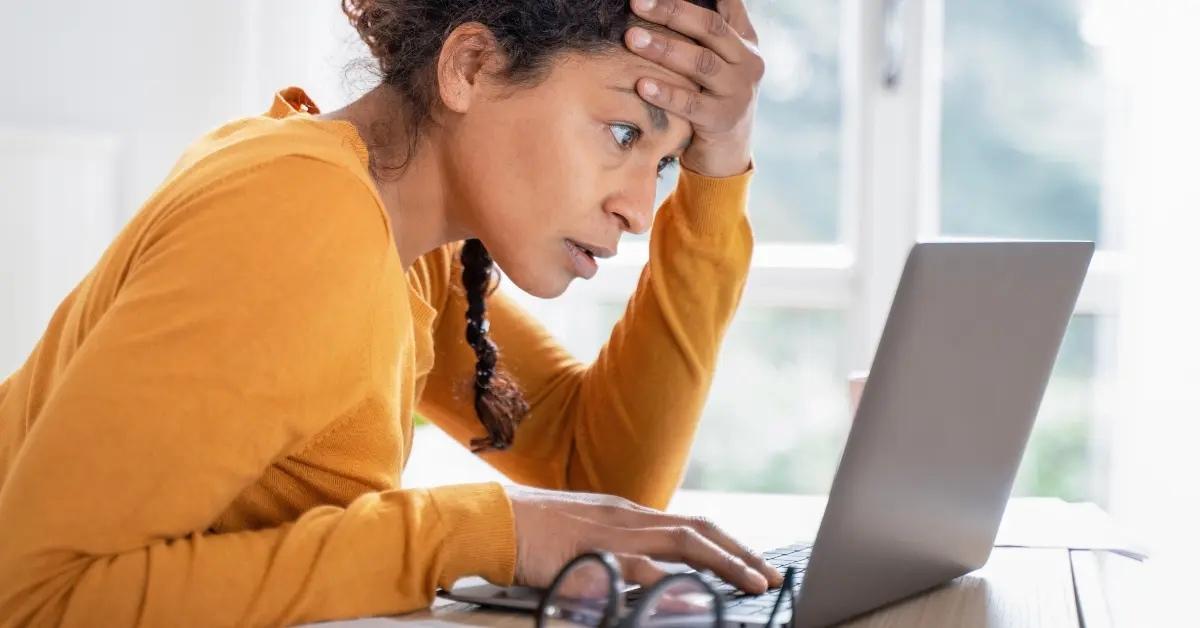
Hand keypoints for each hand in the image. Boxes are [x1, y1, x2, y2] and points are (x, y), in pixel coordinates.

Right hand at [506, 484, 782, 592]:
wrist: (492, 520)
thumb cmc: (531, 532)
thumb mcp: (584, 536)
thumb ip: (616, 552)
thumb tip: (647, 574)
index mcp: (627, 514)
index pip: (690, 525)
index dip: (727, 545)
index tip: (754, 565)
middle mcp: (629, 517)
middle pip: (699, 530)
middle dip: (740, 554)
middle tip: (771, 577)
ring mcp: (615, 533)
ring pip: (684, 543)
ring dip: (724, 563)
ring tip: (753, 584)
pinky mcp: (595, 553)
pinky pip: (642, 567)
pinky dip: (673, 580)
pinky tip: (695, 593)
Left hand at [625, 0, 764, 177]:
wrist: (728, 154)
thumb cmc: (713, 99)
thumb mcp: (721, 63)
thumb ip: (713, 30)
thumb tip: (685, 1)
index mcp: (746, 43)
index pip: (723, 9)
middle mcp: (748, 63)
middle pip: (710, 28)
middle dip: (671, 12)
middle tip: (637, 3)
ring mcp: (738, 93)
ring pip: (701, 63)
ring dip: (664, 49)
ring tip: (632, 38)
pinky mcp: (723, 121)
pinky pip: (691, 104)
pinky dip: (666, 93)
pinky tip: (641, 84)